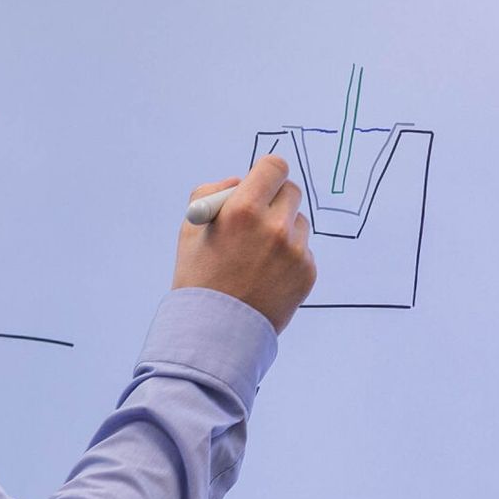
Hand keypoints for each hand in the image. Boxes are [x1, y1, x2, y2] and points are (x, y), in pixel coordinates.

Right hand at [171, 155, 315, 331]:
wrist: (215, 331)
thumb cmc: (199, 277)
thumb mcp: (191, 227)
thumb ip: (213, 192)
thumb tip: (241, 181)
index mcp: (243, 210)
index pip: (274, 167)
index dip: (267, 172)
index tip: (263, 181)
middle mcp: (274, 227)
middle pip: (291, 191)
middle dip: (276, 199)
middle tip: (260, 216)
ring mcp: (295, 251)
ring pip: (299, 222)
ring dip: (283, 229)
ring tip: (258, 256)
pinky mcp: (307, 273)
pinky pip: (303, 250)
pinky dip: (289, 257)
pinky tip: (267, 276)